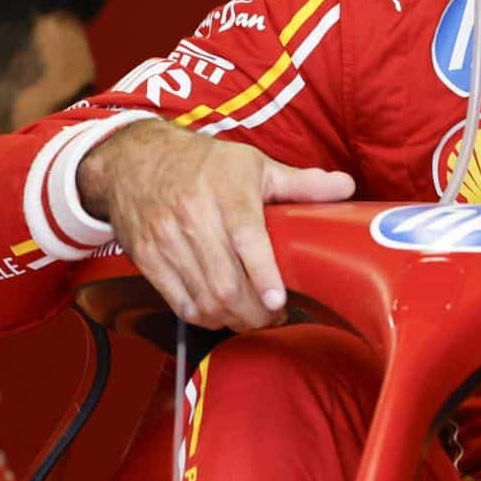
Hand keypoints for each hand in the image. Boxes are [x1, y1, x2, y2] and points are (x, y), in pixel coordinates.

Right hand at [77, 121, 354, 330]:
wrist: (134, 161)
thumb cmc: (204, 164)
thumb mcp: (254, 164)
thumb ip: (301, 183)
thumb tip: (347, 187)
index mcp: (227, 193)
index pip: (246, 239)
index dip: (263, 274)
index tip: (279, 299)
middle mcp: (194, 217)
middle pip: (225, 282)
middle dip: (255, 311)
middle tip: (275, 316)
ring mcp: (167, 242)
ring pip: (203, 299)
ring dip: (233, 319)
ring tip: (253, 318)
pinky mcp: (148, 260)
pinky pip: (179, 303)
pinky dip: (204, 317)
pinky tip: (221, 314)